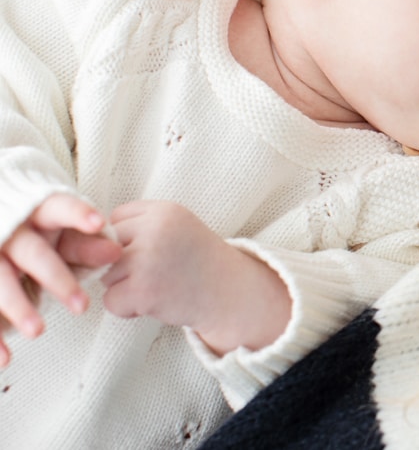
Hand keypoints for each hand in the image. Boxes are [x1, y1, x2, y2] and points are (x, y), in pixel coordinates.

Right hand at [0, 193, 121, 366]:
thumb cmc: (38, 234)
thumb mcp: (60, 235)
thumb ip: (88, 245)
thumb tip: (117, 252)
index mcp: (36, 213)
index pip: (58, 208)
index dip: (77, 214)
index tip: (99, 222)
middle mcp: (10, 233)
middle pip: (32, 254)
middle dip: (56, 278)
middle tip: (82, 307)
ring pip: (0, 281)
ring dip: (18, 307)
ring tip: (39, 332)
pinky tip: (5, 360)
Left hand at [103, 201, 290, 353]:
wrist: (231, 294)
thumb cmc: (198, 262)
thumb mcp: (176, 228)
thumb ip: (140, 226)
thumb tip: (86, 245)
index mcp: (164, 211)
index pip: (116, 219)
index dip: (127, 239)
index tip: (151, 250)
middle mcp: (155, 230)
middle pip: (105, 248)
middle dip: (121, 264)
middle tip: (156, 271)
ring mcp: (148, 260)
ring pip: (105, 275)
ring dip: (125, 287)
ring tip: (158, 285)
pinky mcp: (143, 290)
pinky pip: (110, 300)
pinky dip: (128, 308)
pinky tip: (155, 302)